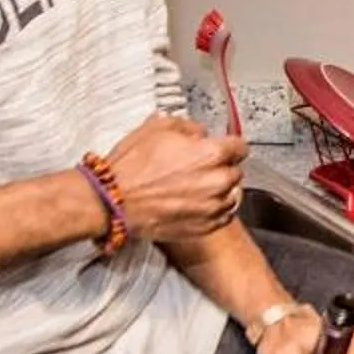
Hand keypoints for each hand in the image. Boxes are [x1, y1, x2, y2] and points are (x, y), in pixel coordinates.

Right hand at [105, 115, 247, 241]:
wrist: (113, 201)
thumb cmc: (131, 167)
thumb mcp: (158, 127)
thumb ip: (188, 126)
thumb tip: (199, 133)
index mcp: (211, 154)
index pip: (240, 147)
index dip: (228, 145)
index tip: (223, 148)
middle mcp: (218, 182)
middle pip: (235, 171)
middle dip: (221, 167)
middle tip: (199, 167)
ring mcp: (212, 208)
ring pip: (231, 195)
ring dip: (219, 190)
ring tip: (195, 186)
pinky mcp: (204, 228)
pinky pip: (222, 216)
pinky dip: (214, 209)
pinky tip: (196, 203)